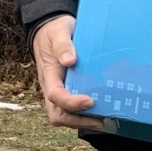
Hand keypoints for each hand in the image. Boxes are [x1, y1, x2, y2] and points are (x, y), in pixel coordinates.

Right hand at [31, 15, 100, 130]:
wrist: (48, 29)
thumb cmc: (55, 31)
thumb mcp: (59, 32)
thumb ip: (63, 45)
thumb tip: (70, 60)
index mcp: (49, 74)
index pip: (55, 95)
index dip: (71, 103)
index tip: (90, 101)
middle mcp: (51, 86)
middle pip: (56, 114)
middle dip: (77, 121)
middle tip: (99, 120)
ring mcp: (58, 90)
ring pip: (63, 115)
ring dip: (81, 121)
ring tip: (103, 119)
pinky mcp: (66, 89)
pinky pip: (71, 109)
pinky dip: (84, 114)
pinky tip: (101, 110)